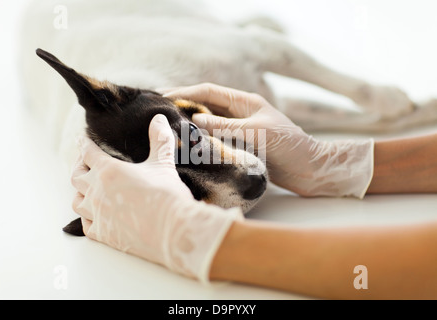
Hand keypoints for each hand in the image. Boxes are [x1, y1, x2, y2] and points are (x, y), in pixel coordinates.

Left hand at [71, 114, 242, 281]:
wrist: (173, 230)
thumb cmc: (167, 195)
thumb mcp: (163, 163)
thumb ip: (159, 139)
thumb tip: (158, 119)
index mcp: (109, 170)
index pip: (88, 152)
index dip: (84, 144)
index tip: (82, 139)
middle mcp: (97, 191)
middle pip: (76, 176)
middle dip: (79, 166)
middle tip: (84, 163)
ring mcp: (97, 215)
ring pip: (76, 201)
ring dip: (80, 193)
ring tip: (86, 190)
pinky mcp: (103, 234)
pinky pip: (85, 225)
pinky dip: (87, 218)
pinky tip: (94, 216)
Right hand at [164, 83, 373, 197]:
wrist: (310, 169)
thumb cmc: (290, 147)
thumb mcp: (258, 132)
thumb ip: (227, 126)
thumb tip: (195, 119)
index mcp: (244, 102)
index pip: (208, 92)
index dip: (184, 92)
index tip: (162, 96)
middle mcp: (239, 113)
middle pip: (204, 105)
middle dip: (182, 105)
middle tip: (158, 110)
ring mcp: (239, 129)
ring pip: (208, 122)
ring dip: (188, 123)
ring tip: (166, 126)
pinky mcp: (240, 145)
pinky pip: (215, 138)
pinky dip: (200, 140)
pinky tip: (187, 145)